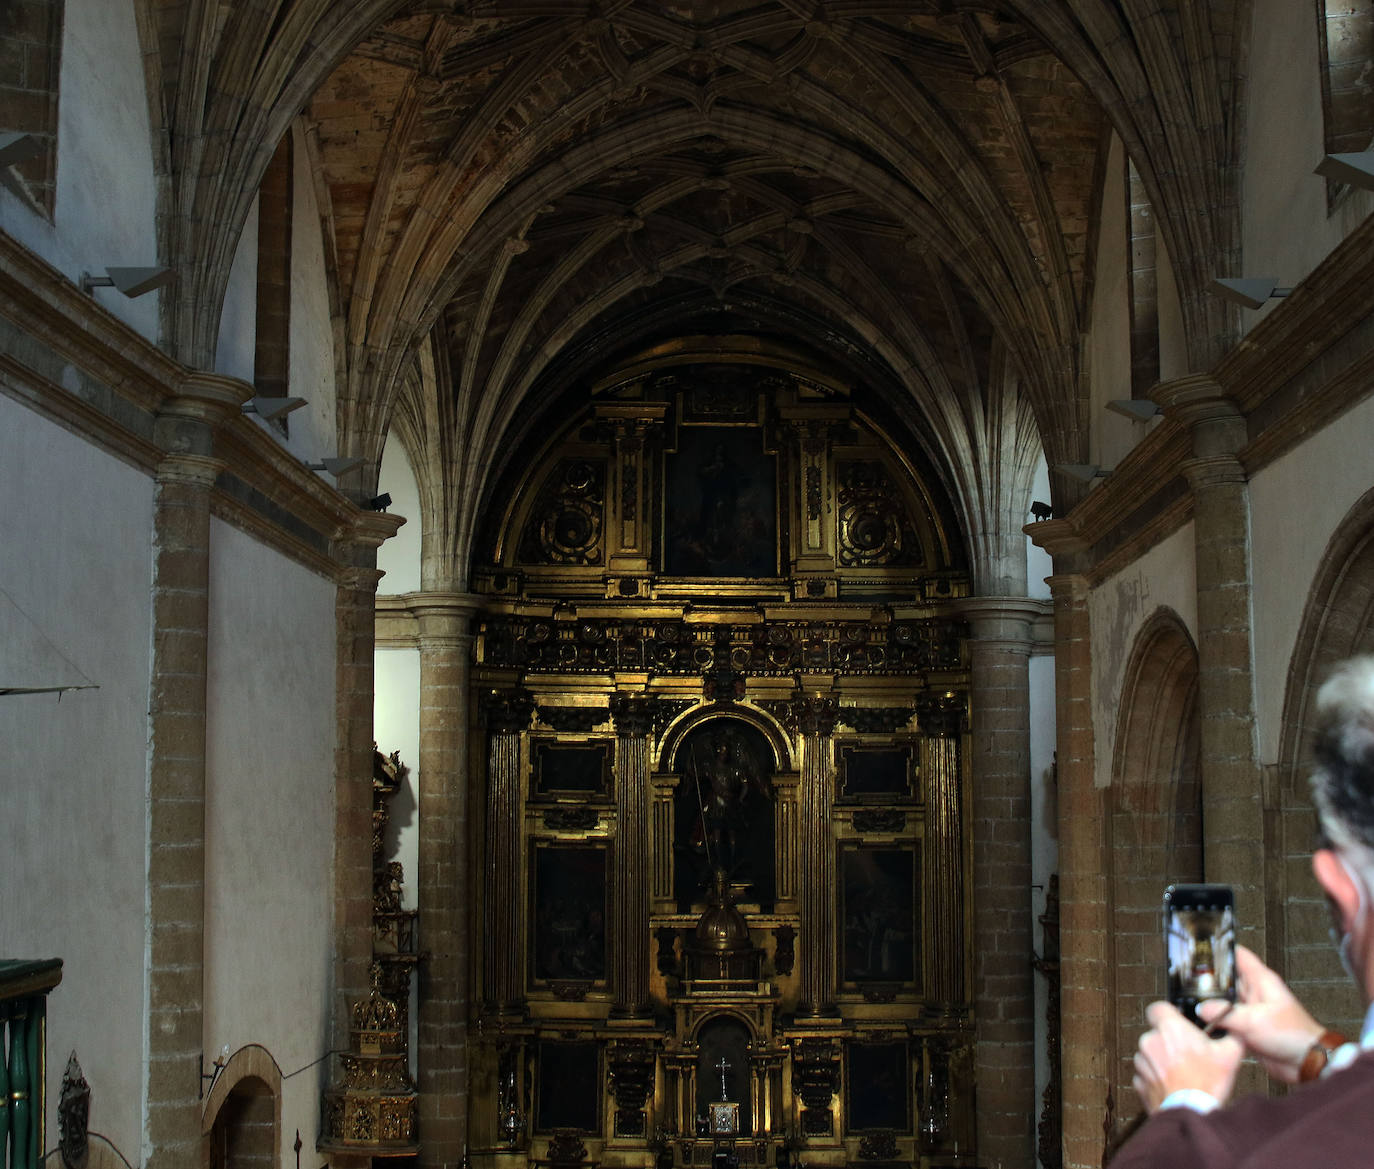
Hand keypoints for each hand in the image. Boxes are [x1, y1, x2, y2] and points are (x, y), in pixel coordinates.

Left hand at [1133, 1000, 1243, 1112]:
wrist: (1192, 1114)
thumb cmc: (1207, 1084)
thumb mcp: (1230, 1054)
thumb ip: (1231, 1034)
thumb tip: (1233, 1028)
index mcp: (1170, 1028)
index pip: (1157, 1008)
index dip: (1168, 1014)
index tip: (1178, 1023)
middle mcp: (1150, 1041)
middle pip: (1156, 1033)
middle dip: (1170, 1042)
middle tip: (1188, 1055)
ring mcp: (1142, 1062)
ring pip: (1150, 1054)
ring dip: (1162, 1060)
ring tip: (1182, 1074)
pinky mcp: (1139, 1081)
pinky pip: (1146, 1074)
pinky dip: (1157, 1078)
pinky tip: (1174, 1085)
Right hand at [1195, 944, 1324, 1082]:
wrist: (1306, 1063)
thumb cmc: (1292, 1035)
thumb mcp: (1255, 1021)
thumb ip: (1226, 1013)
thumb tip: (1202, 1008)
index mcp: (1261, 981)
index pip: (1238, 955)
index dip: (1220, 948)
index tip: (1200, 945)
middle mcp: (1255, 992)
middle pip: (1227, 977)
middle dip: (1209, 977)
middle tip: (1186, 976)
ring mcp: (1250, 1010)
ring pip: (1225, 1000)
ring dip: (1211, 1001)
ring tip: (1188, 998)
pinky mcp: (1248, 1027)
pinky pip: (1227, 1019)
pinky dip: (1215, 1020)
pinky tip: (1200, 1020)